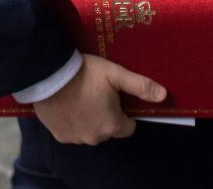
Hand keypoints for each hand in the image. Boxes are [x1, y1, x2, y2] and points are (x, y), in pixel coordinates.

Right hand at [34, 53, 166, 145]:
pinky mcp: (59, 136)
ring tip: (83, 97)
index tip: (118, 98)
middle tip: (99, 93)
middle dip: (108, 115)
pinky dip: (74, 121)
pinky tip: (70, 104)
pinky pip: (73, 131)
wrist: (49, 75)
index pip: (128, 128)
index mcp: (112, 125)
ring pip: (90, 131)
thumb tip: (163, 96)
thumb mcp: (116, 75)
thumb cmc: (86, 74)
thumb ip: (140, 86)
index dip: (126, 113)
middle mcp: (95, 137)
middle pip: (109, 129)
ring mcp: (75, 138)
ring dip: (90, 119)